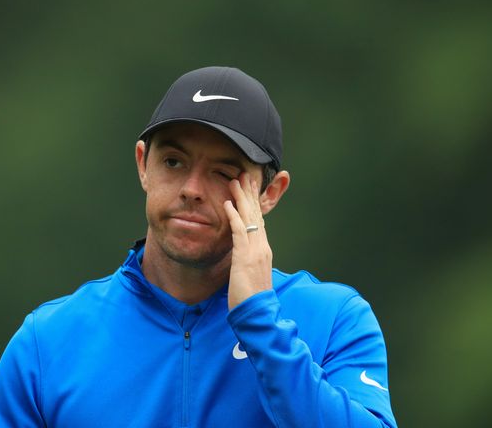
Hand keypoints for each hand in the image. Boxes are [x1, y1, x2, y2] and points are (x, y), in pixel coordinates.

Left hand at [223, 172, 272, 310]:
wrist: (258, 315)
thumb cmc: (251, 299)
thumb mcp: (250, 275)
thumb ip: (246, 262)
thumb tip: (240, 257)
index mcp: (263, 250)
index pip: (259, 220)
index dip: (254, 203)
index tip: (249, 188)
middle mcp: (262, 247)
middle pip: (256, 214)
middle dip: (249, 193)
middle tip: (244, 175)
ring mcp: (255, 251)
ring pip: (249, 218)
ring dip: (240, 198)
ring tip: (234, 180)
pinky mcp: (244, 257)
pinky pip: (239, 231)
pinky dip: (233, 215)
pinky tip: (227, 203)